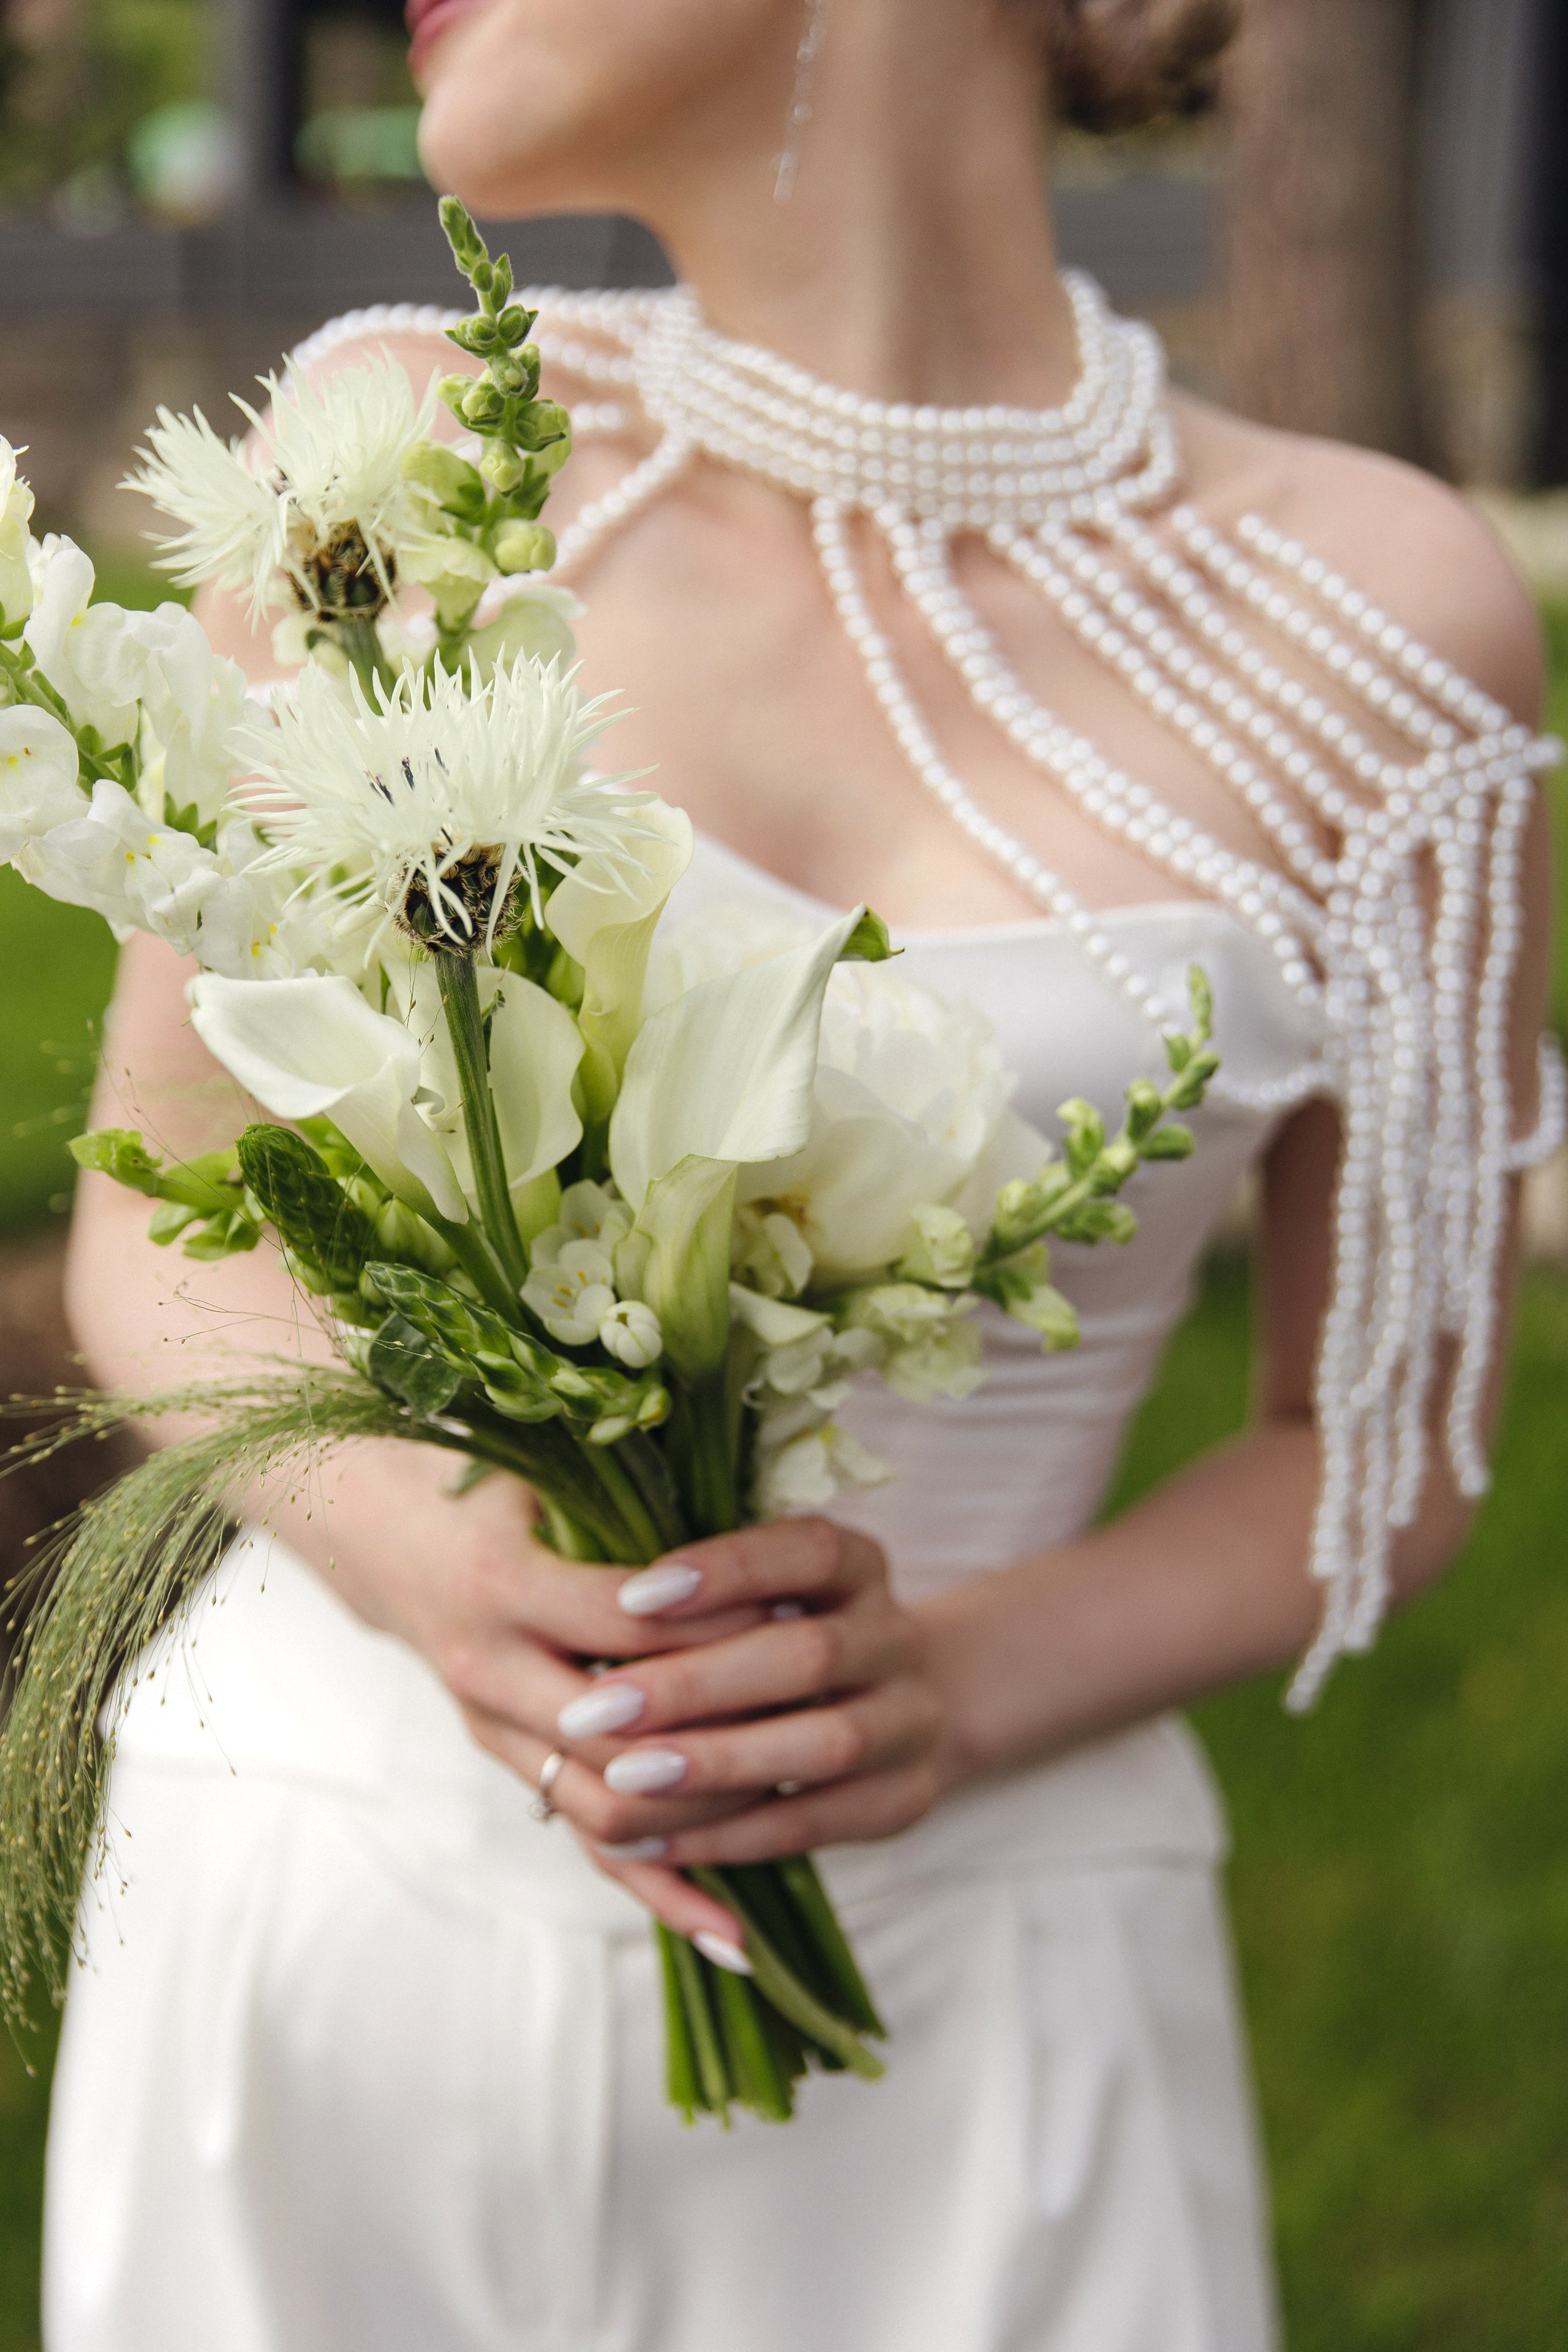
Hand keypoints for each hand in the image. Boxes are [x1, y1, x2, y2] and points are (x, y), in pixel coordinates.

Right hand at [285, 1449, 948, 1948]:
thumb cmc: (485, 1482)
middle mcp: (488, 1668)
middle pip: (621, 1733)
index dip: (715, 1623)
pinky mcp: (511, 1765)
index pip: (627, 1622)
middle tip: (818, 1716)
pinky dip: (664, 1895)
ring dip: (705, 1814)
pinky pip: (591, 1847)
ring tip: (796, 1802)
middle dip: (722, 1732)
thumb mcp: (540, 1466)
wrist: (384, 1531)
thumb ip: (621, 1480)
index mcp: (501, 1584)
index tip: (796, 1609)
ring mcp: (495, 1730)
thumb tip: (733, 1472)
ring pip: (609, 1807)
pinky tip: (737, 1933)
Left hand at [493, 1516, 950, 1941]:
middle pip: (810, 1655)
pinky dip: (729, 1834)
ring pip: (826, 1743)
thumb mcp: (747, 1593)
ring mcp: (913, 1719)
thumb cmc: (772, 1635)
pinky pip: (815, 1822)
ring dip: (717, 1764)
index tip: (631, 1597)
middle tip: (595, 1709)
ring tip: (622, 1776)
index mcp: (858, 1565)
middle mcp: (896, 1636)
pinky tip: (649, 1838)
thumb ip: (696, 1595)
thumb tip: (609, 1604)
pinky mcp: (906, 1798)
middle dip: (695, 1685)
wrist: (886, 1705)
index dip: (727, 1569)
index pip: (807, 1550)